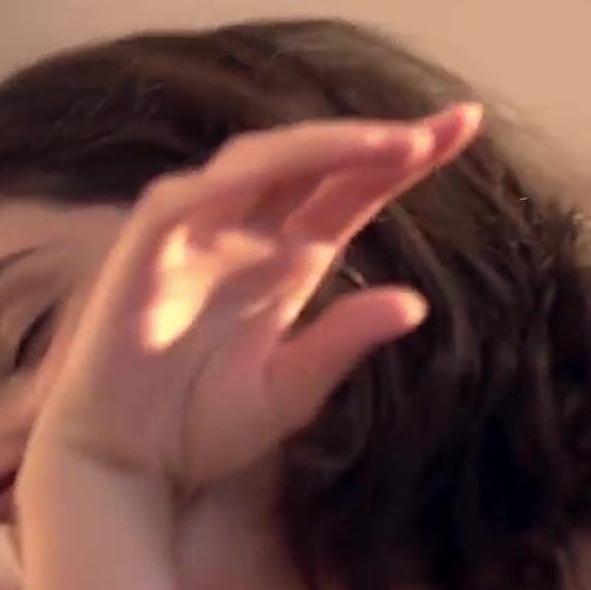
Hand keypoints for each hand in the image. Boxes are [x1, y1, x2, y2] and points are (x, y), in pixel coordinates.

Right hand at [27, 103, 484, 492]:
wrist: (126, 466)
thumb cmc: (200, 428)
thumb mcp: (290, 390)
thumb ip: (344, 342)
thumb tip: (416, 304)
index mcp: (287, 262)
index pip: (352, 193)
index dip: (403, 161)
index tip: (464, 129)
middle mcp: (247, 235)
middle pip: (317, 163)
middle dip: (380, 138)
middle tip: (454, 123)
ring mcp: (196, 233)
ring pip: (258, 162)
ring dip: (323, 146)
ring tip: (393, 145)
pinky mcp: (146, 247)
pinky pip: (187, 196)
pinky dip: (234, 177)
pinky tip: (288, 164)